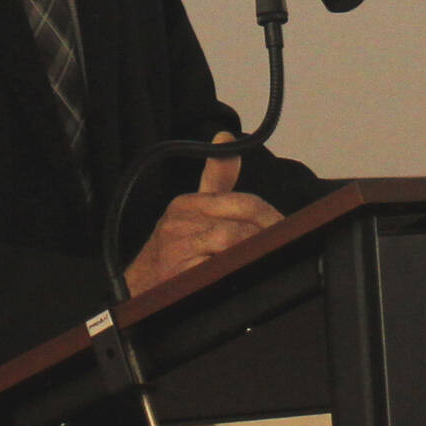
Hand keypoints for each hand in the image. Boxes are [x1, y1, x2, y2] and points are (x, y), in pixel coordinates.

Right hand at [123, 133, 285, 296]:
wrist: (138, 289)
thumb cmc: (170, 253)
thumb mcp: (192, 212)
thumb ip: (216, 178)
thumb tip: (226, 137)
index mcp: (188, 204)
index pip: (243, 202)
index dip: (271, 217)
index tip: (287, 230)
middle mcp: (181, 221)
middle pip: (241, 225)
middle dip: (267, 238)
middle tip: (285, 250)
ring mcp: (178, 248)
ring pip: (232, 244)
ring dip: (252, 255)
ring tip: (267, 264)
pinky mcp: (179, 274)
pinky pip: (217, 270)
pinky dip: (234, 274)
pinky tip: (243, 278)